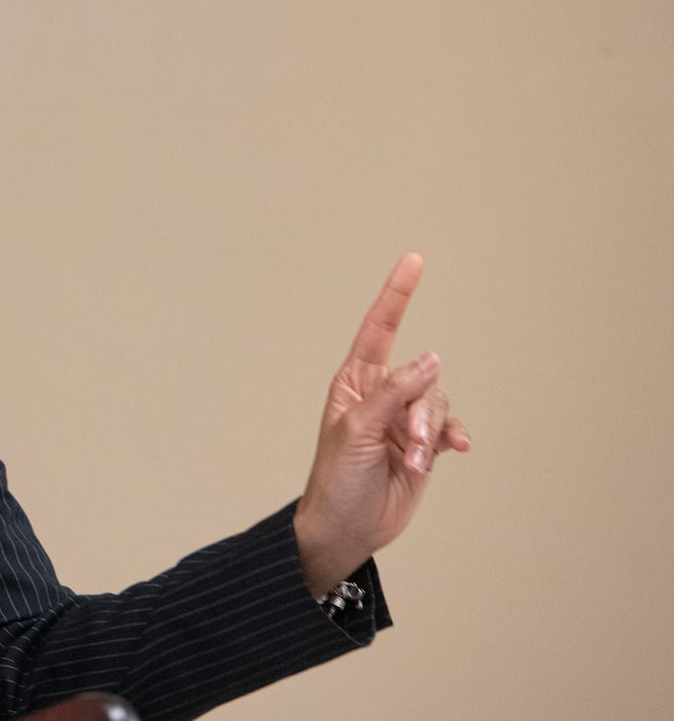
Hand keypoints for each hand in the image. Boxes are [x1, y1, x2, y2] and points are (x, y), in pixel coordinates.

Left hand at [292, 252, 470, 593]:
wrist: (347, 528)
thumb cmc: (336, 479)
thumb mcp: (358, 430)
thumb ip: (396, 393)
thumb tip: (432, 359)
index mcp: (355, 382)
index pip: (380, 328)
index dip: (397, 294)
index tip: (414, 260)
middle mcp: (382, 394)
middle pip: (422, 377)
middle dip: (421, 412)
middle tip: (408, 446)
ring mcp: (404, 419)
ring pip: (438, 403)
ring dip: (430, 434)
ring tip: (413, 460)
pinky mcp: (423, 444)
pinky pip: (450, 428)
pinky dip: (450, 439)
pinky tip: (452, 452)